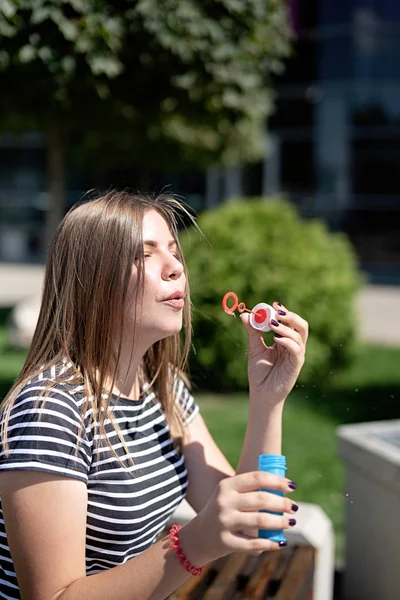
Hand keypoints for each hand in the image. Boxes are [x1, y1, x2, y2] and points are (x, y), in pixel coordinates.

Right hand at [179, 471, 297, 565]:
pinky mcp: (226, 542)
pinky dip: (270, 544)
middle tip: (294, 507)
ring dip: (280, 522)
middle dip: (282, 503)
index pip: (257, 478)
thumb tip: (283, 489)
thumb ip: (250, 491)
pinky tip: (280, 542)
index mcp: (226, 486)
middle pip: (261, 499)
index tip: (292, 486)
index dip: (277, 481)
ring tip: (291, 522)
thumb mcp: (229, 495)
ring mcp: (224, 522)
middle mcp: (224, 502)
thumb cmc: (223, 511)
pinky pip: (254, 544)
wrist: (197, 536)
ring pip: (260, 521)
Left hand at [240, 302, 307, 403]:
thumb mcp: (254, 348)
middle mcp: (293, 346)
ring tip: (272, 324)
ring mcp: (296, 356)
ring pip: (299, 335)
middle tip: (277, 311)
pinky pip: (296, 350)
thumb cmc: (259, 373)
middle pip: (301, 326)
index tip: (273, 304)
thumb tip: (245, 315)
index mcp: (285, 341)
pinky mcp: (296, 365)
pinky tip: (276, 339)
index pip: (290, 322)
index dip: (284, 312)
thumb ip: (252, 332)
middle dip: (290, 316)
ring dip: (286, 327)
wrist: (260, 393)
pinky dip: (287, 341)